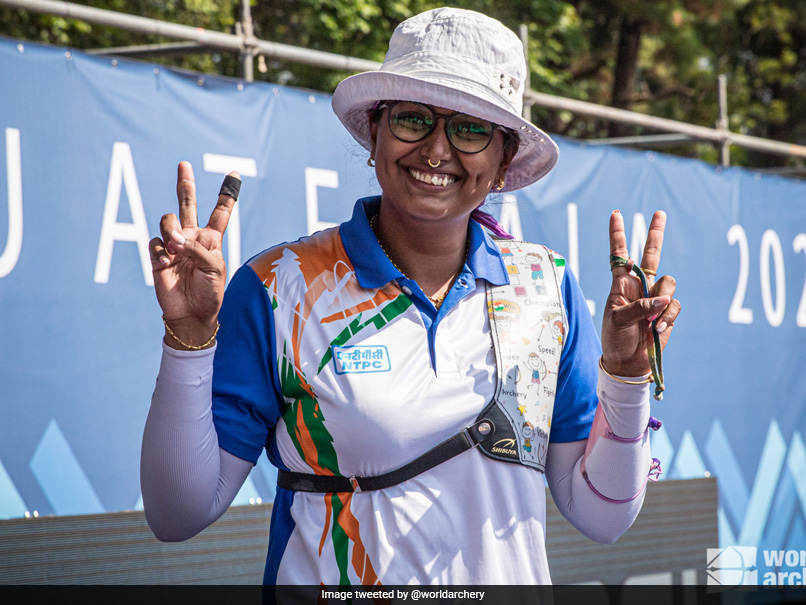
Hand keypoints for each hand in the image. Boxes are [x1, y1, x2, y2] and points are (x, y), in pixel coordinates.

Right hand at [148, 162, 239, 348]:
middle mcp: (193, 237)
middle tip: (184, 165)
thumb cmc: (209, 293)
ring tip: (176, 248)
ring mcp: (174, 245)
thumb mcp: (214, 269)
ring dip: (171, 231)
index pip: (221, 212)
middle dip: (185, 184)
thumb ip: (197, 249)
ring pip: (168, 220)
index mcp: (212, 239)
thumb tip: (174, 239)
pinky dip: (160, 251)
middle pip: (188, 204)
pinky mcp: (158, 256)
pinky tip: (165, 264)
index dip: (227, 194)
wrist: (191, 314)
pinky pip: (155, 243)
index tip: (234, 173)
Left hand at [601, 210, 680, 376]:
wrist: (628, 363)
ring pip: (668, 283)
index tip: (615, 214)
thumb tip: (663, 299)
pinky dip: (667, 316)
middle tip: (659, 212)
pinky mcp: (667, 312)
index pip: (619, 255)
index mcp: (621, 284)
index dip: (618, 235)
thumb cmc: (615, 339)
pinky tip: (657, 329)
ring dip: (661, 301)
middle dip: (655, 234)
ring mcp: (655, 298)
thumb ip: (639, 307)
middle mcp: (639, 287)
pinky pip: (674, 305)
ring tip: (649, 321)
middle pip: (651, 255)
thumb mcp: (618, 321)